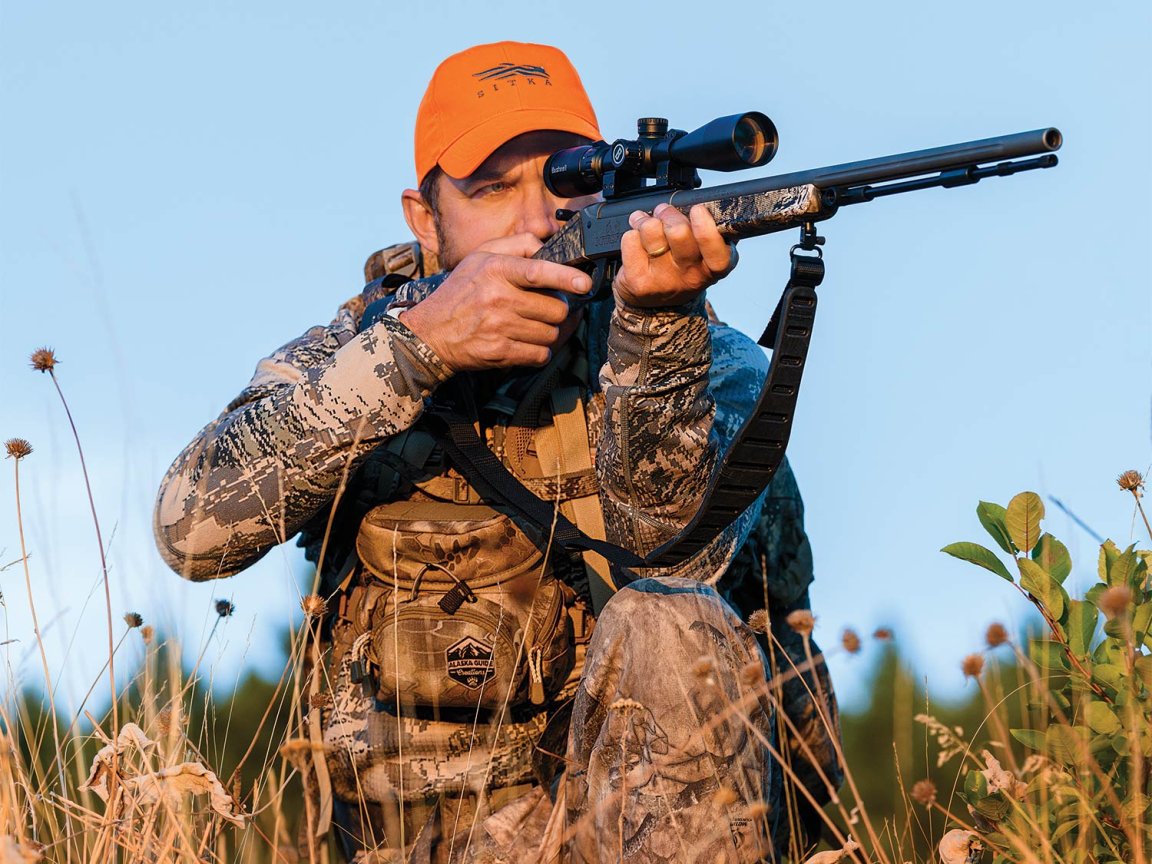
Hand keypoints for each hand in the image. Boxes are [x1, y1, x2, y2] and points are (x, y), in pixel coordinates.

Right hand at [398, 233, 591, 371]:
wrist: (430, 333)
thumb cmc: (460, 292)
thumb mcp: (480, 257)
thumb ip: (516, 245)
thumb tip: (548, 245)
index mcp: (495, 269)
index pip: (537, 271)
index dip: (566, 277)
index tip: (584, 284)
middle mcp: (498, 297)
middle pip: (555, 308)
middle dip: (556, 309)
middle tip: (542, 307)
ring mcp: (499, 327)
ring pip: (551, 333)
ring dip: (547, 331)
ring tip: (530, 325)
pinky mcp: (500, 352)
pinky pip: (539, 355)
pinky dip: (538, 352)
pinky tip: (525, 343)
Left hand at [613, 203, 735, 307]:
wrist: (653, 305)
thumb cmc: (679, 269)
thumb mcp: (701, 254)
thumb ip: (702, 231)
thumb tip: (693, 204)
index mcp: (712, 267)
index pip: (718, 253)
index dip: (706, 229)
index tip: (697, 211)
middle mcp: (690, 277)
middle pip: (679, 232)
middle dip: (668, 213)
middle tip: (663, 212)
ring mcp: (663, 281)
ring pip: (651, 230)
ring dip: (645, 220)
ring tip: (645, 224)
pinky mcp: (638, 282)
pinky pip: (630, 240)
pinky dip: (631, 234)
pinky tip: (636, 242)